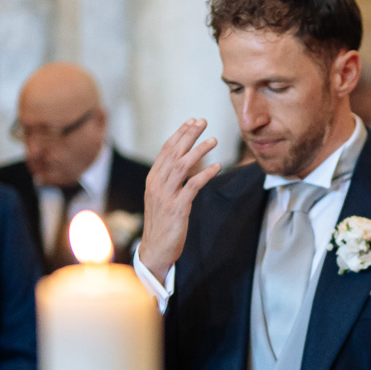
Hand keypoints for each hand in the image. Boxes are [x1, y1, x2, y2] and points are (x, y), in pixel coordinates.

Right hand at [136, 118, 220, 280]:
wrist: (155, 248)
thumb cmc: (162, 222)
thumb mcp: (162, 196)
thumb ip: (171, 178)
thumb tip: (185, 160)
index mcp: (153, 179)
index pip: (166, 150)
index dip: (180, 133)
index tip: (193, 121)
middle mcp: (157, 184)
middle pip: (174, 153)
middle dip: (189, 135)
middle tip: (203, 121)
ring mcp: (166, 196)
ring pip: (182, 166)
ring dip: (199, 151)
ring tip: (214, 140)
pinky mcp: (177, 208)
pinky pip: (192, 186)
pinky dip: (205, 174)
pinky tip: (217, 167)